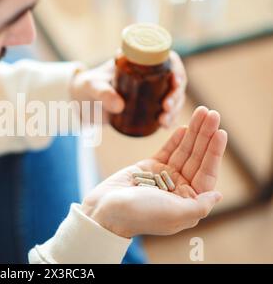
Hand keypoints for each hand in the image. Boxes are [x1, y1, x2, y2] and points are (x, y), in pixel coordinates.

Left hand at [69, 51, 186, 126]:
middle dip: (176, 94)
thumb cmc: (86, 87)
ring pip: (172, 97)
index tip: (175, 82)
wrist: (80, 102)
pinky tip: (164, 126)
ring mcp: (149, 92)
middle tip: (167, 107)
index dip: (176, 69)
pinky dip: (168, 118)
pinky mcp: (146, 107)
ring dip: (175, 109)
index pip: (167, 59)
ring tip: (164, 122)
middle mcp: (148, 74)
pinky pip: (164, 111)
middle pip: (174, 81)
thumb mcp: (92, 87)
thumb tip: (120, 106)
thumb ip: (103, 93)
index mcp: (139, 61)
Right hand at [81, 106, 227, 237]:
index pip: (206, 173)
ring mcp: (164, 176)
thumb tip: (218, 194)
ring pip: (183, 150)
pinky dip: (176, 139)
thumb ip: (199, 206)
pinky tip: (185, 127)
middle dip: (205, 135)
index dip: (214, 152)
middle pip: (196, 158)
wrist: (105, 209)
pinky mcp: (149, 167)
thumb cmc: (139, 214)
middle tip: (212, 114)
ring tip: (202, 112)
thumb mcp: (174, 214)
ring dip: (193, 131)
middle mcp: (178, 188)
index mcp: (187, 202)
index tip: (220, 132)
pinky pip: (167, 150)